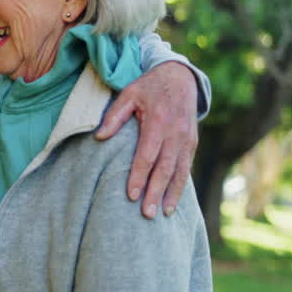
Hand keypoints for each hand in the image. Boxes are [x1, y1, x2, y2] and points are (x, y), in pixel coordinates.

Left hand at [95, 62, 198, 218]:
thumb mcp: (128, 94)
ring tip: (163, 213)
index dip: (139, 176)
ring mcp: (186, 139)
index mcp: (158, 122)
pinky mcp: (192, 142)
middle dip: (155, 192)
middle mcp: (175, 133)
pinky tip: (173, 200)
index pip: (147, 156)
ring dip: (171, 194)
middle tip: (146, 214)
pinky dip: (181, 185)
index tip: (131, 195)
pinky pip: (186, 167)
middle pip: (164, 169)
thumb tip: (99, 137)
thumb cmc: (148, 87)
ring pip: (179, 171)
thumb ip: (114, 116)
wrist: (180, 77)